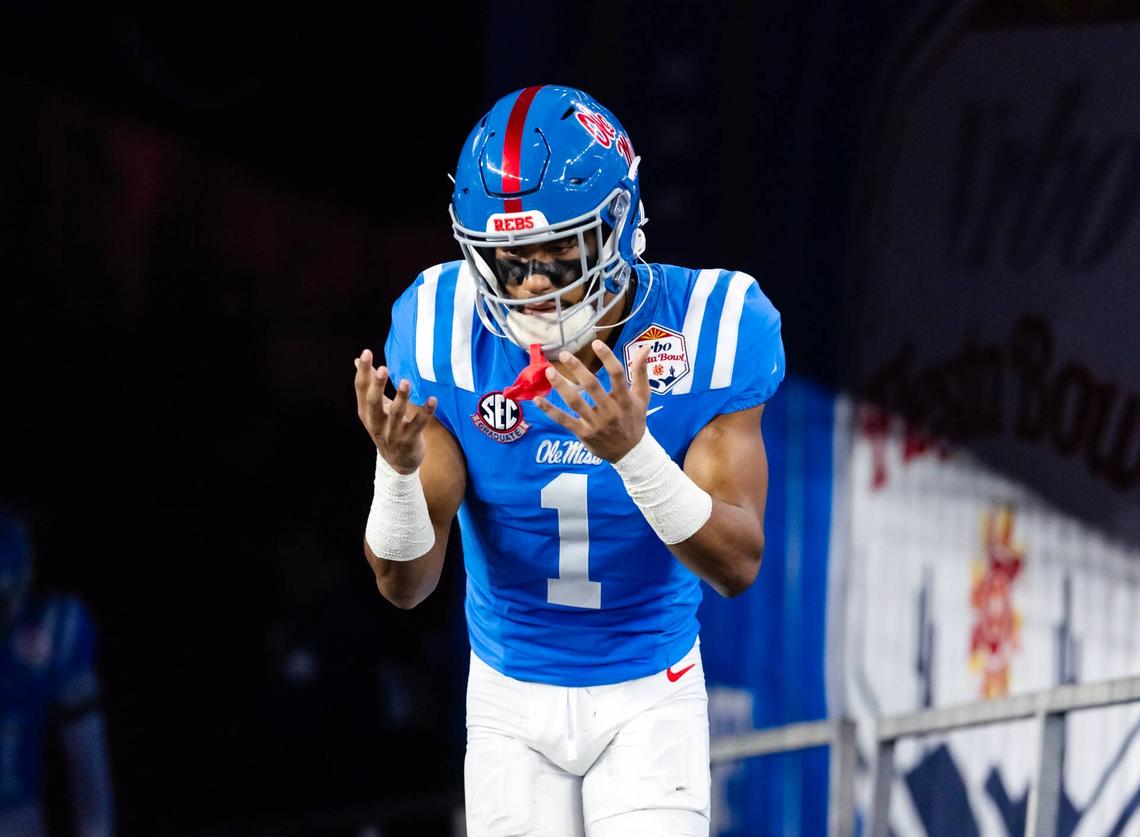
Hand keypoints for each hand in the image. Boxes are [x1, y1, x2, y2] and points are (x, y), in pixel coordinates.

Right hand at [354, 349, 437, 474]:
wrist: (398, 462)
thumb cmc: (385, 427)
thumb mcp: (374, 409)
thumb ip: (368, 384)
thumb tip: (356, 360)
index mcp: (366, 412)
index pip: (361, 389)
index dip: (362, 371)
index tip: (366, 352)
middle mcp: (376, 422)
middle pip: (373, 402)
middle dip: (377, 385)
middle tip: (382, 369)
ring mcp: (392, 432)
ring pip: (395, 414)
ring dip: (401, 398)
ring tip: (405, 382)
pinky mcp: (409, 440)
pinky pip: (418, 425)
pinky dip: (425, 412)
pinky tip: (432, 400)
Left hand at [533, 340, 650, 461]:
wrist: (630, 453)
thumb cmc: (635, 420)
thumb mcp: (642, 396)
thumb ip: (640, 372)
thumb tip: (645, 347)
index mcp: (624, 399)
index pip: (617, 374)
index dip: (607, 357)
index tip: (596, 343)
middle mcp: (609, 410)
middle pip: (592, 386)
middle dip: (578, 368)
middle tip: (565, 354)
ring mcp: (595, 423)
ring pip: (575, 402)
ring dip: (561, 386)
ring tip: (549, 371)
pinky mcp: (583, 433)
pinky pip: (564, 420)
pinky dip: (550, 410)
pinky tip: (537, 399)